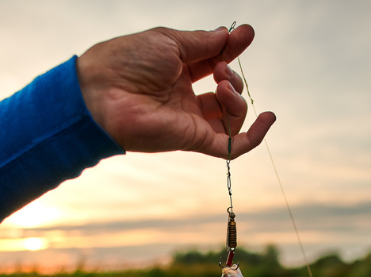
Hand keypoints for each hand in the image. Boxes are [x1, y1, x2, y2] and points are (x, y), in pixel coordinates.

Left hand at [76, 25, 275, 158]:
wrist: (102, 93)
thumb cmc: (126, 62)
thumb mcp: (169, 41)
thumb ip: (203, 43)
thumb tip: (228, 35)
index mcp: (176, 70)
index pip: (214, 61)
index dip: (232, 49)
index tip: (246, 35)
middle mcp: (184, 97)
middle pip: (226, 89)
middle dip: (232, 73)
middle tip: (220, 66)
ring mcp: (190, 120)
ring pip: (232, 116)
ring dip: (237, 96)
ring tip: (222, 84)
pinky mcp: (193, 140)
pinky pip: (231, 147)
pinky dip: (255, 136)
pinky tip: (268, 118)